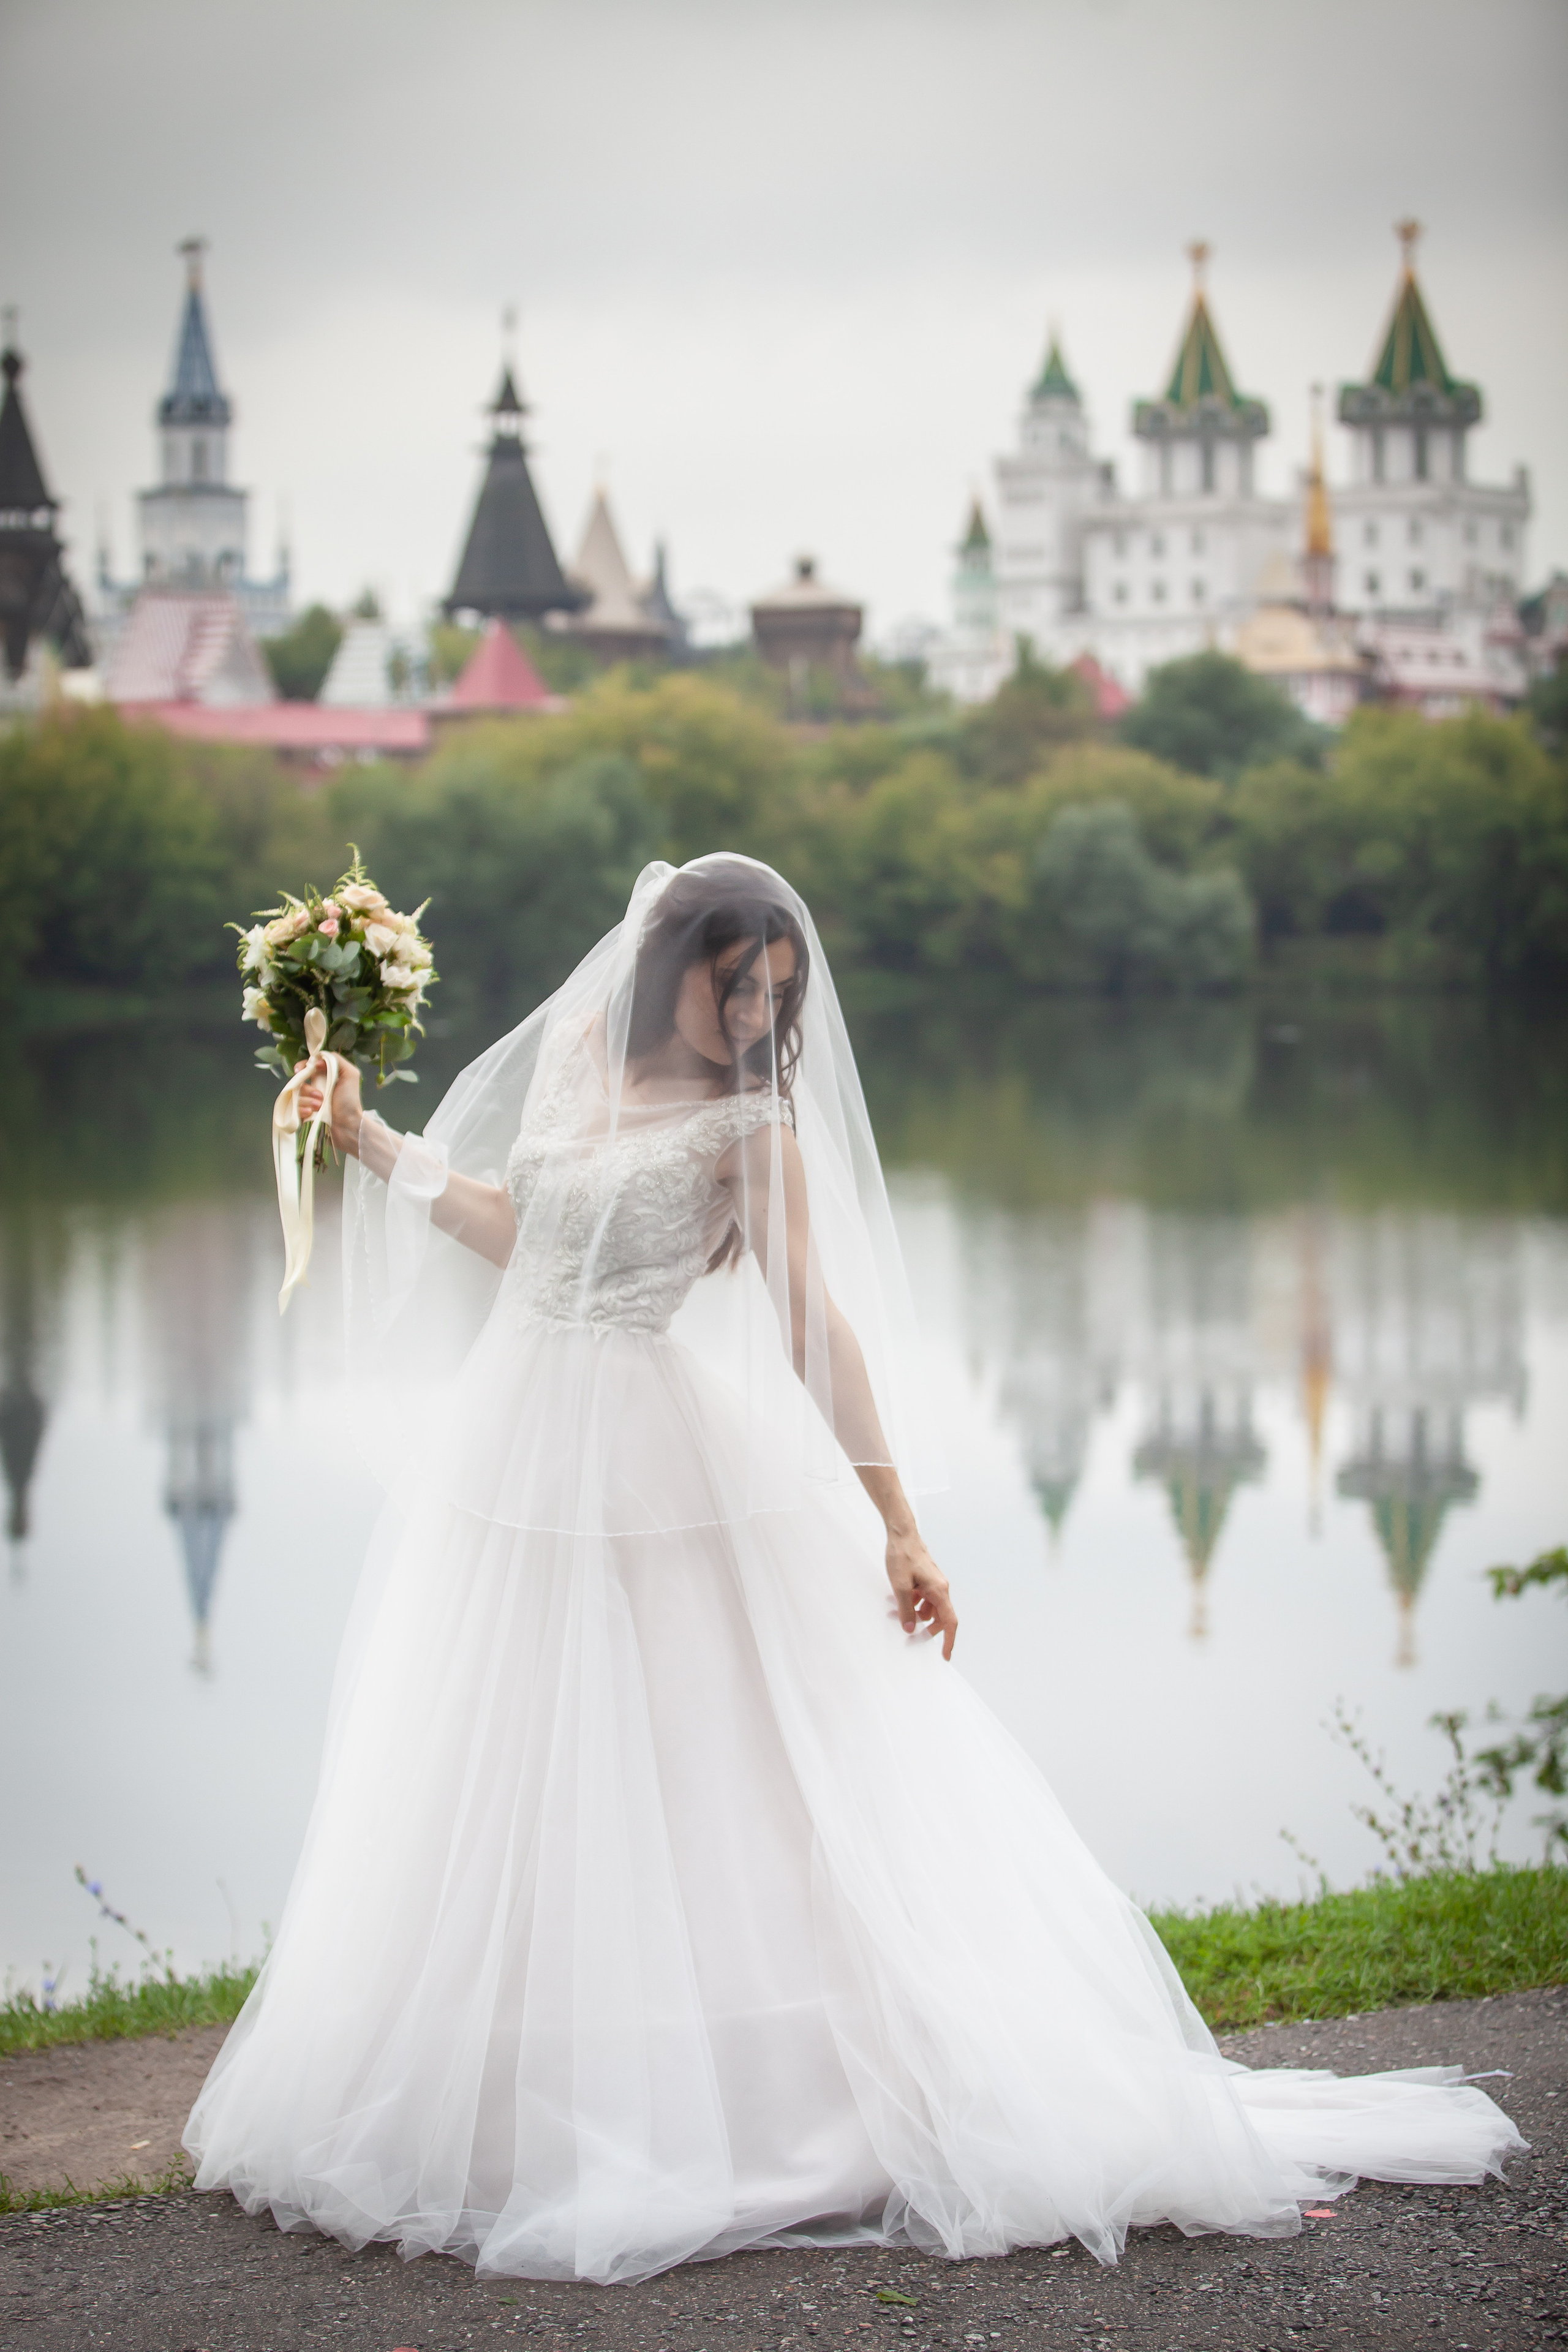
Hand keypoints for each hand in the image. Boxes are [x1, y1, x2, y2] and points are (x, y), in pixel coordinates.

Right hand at [296, 1054, 363, 1157]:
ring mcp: (308, 1102)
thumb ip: (336, 1060)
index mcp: (323, 1077)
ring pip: (296, 1096)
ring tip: (320, 1106)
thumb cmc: (350, 1101)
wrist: (348, 1125)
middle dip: (307, 1089)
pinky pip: (293, 1110)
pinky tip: (311, 1113)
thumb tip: (316, 1060)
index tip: (300, 1070)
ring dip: (307, 1100)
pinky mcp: (303, 1115)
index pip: (306, 1067)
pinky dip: (301, 1110)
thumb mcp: (350, 1075)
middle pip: (298, 1082)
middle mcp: (314, 1088)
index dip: (301, 1067)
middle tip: (320, 1096)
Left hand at [885, 1524, 957, 1659]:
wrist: (901, 1534)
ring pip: (928, 1608)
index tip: (945, 1656)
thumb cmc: (902, 1556)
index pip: (950, 1621)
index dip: (949, 1641)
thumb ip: (906, 1609)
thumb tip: (910, 1629)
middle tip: (910, 1638)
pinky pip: (921, 1598)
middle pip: (939, 1618)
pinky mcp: (925, 1580)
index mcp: (939, 1591)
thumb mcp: (900, 1586)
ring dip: (913, 1614)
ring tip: (893, 1614)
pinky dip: (911, 1603)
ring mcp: (933, 1584)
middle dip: (925, 1629)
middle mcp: (940, 1588)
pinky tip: (894, 1602)